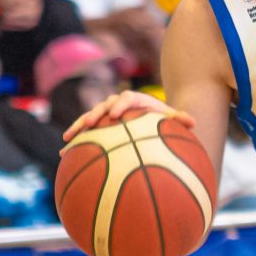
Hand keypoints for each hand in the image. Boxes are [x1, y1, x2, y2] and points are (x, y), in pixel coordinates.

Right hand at [63, 88, 189, 142]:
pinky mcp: (96, 126)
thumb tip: (193, 122)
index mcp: (133, 100)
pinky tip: (63, 156)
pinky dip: (74, 142)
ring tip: (67, 138)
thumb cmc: (159, 117)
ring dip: (78, 127)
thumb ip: (179, 118)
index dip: (120, 106)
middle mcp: (115, 105)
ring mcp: (104, 114)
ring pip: (88, 118)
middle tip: (89, 124)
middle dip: (94, 115)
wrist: (147, 115)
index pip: (125, 99)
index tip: (116, 116)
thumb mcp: (169, 117)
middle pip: (102, 107)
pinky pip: (84, 133)